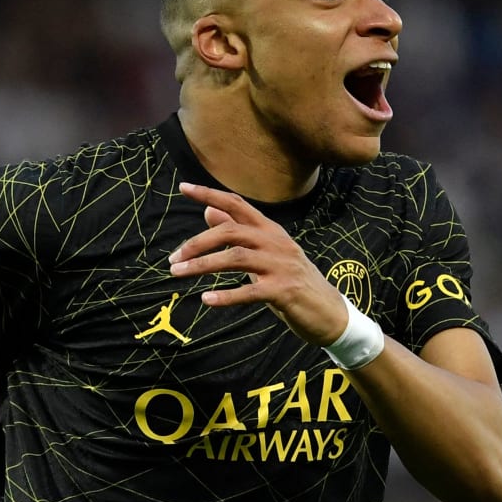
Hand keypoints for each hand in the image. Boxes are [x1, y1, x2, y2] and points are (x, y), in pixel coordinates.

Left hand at [170, 181, 349, 344]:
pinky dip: (226, 295)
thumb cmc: (292, 283)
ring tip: (179, 274)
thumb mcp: (264, 254)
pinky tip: (207, 300)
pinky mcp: (284, 291)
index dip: (209, 194)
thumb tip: (208, 211)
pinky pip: (250, 291)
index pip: (237, 204)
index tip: (183, 187)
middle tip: (173, 259)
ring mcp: (282, 266)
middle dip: (197, 243)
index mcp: (270, 230)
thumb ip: (238, 234)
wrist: (329, 313)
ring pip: (236, 257)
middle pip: (231, 231)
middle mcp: (276, 242)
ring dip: (203, 266)